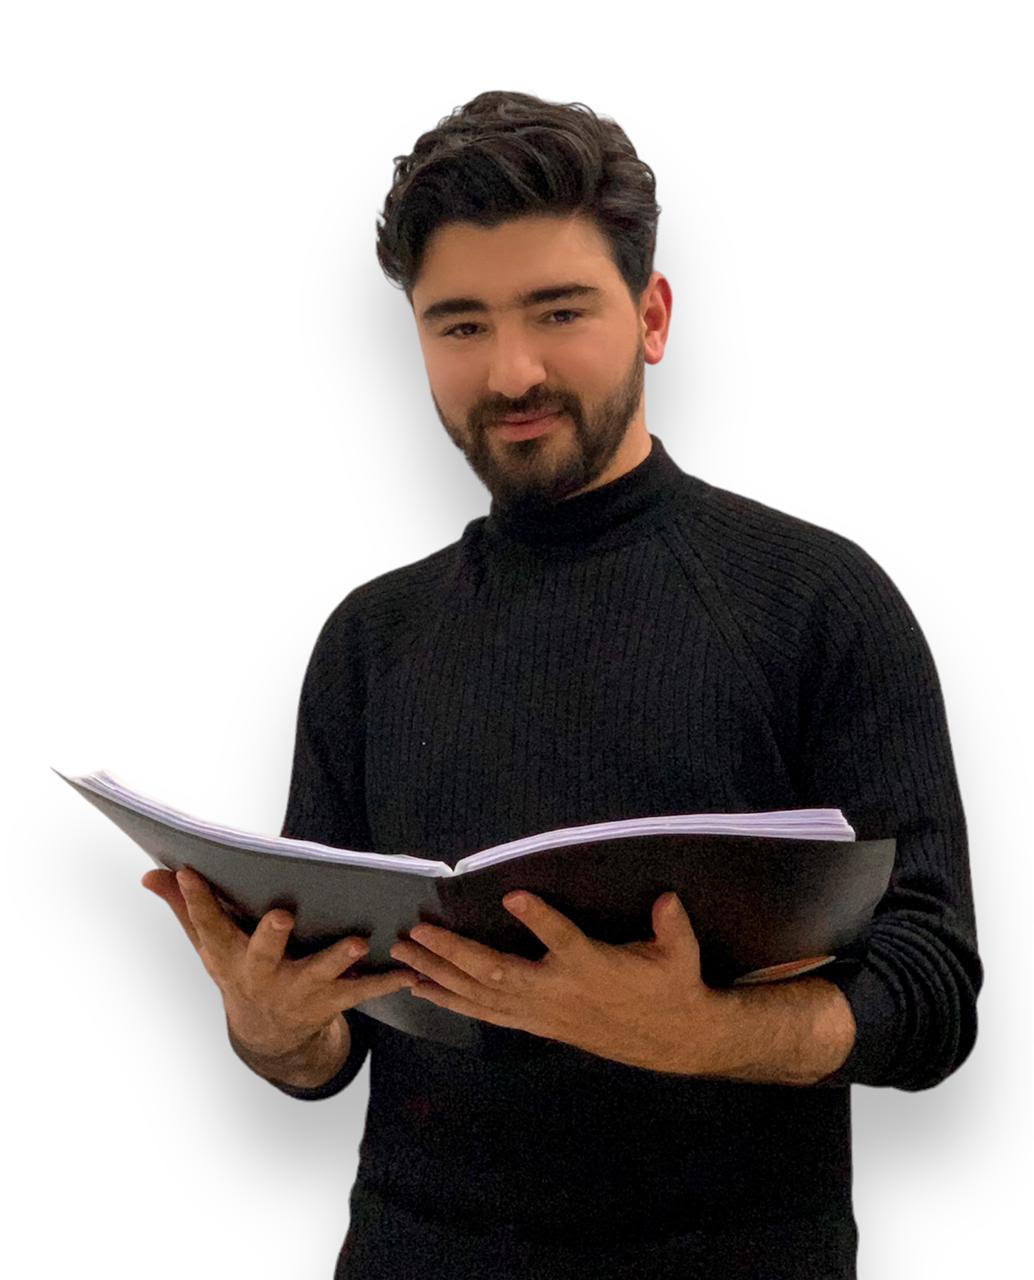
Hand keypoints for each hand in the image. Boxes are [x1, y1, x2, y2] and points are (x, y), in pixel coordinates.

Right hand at [141, 866, 420, 1055]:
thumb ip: (186, 908)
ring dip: (339, 959)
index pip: (207, 924)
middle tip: (282, 915)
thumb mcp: (210, 944)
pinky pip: (362, 992)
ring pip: (319, 974)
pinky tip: (411, 970)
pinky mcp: (331, 1001)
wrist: (270, 1035)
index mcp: (228, 955)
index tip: (191, 869)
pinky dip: (388, 982)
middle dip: (270, 936)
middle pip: (263, 954)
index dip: (197, 899)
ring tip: (361, 943)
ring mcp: (297, 990)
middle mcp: (261, 974)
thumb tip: (152, 874)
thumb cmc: (241, 968)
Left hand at [389, 890, 727, 1072]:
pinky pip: (484, 1013)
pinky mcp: (535, 1022)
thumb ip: (673, 926)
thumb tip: (668, 898)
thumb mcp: (681, 955)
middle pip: (498, 973)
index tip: (513, 895)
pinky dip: (451, 1000)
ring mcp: (541, 1011)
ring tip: (405, 954)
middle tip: (417, 930)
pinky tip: (422, 989)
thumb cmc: (671, 986)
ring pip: (482, 995)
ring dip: (440, 974)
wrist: (669, 1039)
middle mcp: (558, 991)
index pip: (564, 940)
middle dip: (453, 952)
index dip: (540, 920)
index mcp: (592, 967)